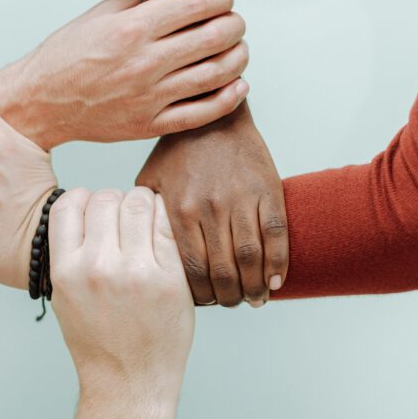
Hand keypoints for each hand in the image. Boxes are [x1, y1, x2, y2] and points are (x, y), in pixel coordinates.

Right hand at [0, 0, 249, 149]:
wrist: (40, 103)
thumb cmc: (65, 56)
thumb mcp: (97, 15)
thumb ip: (139, 1)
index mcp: (130, 29)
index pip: (195, 4)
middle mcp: (143, 62)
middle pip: (213, 37)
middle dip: (234, 24)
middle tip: (234, 21)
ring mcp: (149, 97)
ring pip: (215, 74)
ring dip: (237, 57)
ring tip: (238, 48)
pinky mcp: (149, 124)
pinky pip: (202, 113)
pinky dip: (228, 97)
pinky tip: (238, 84)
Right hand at [49, 187, 193, 404]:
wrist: (129, 384)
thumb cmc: (98, 341)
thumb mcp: (66, 297)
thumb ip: (72, 254)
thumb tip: (87, 209)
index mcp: (66, 271)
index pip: (69, 204)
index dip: (83, 200)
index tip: (95, 212)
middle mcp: (97, 267)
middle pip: (106, 197)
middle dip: (116, 201)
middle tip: (125, 218)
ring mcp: (135, 272)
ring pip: (138, 202)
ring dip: (143, 204)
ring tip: (146, 222)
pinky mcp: (169, 278)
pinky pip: (167, 226)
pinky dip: (166, 220)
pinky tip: (164, 233)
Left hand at [136, 102, 288, 306]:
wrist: (214, 114)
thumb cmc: (178, 150)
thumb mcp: (150, 181)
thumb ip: (145, 217)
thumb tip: (139, 253)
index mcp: (179, 209)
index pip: (191, 269)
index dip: (201, 295)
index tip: (205, 304)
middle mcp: (209, 207)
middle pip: (223, 270)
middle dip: (229, 297)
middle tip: (230, 304)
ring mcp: (240, 198)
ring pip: (251, 257)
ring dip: (255, 286)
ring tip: (254, 300)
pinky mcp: (266, 188)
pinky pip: (275, 233)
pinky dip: (278, 262)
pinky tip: (275, 281)